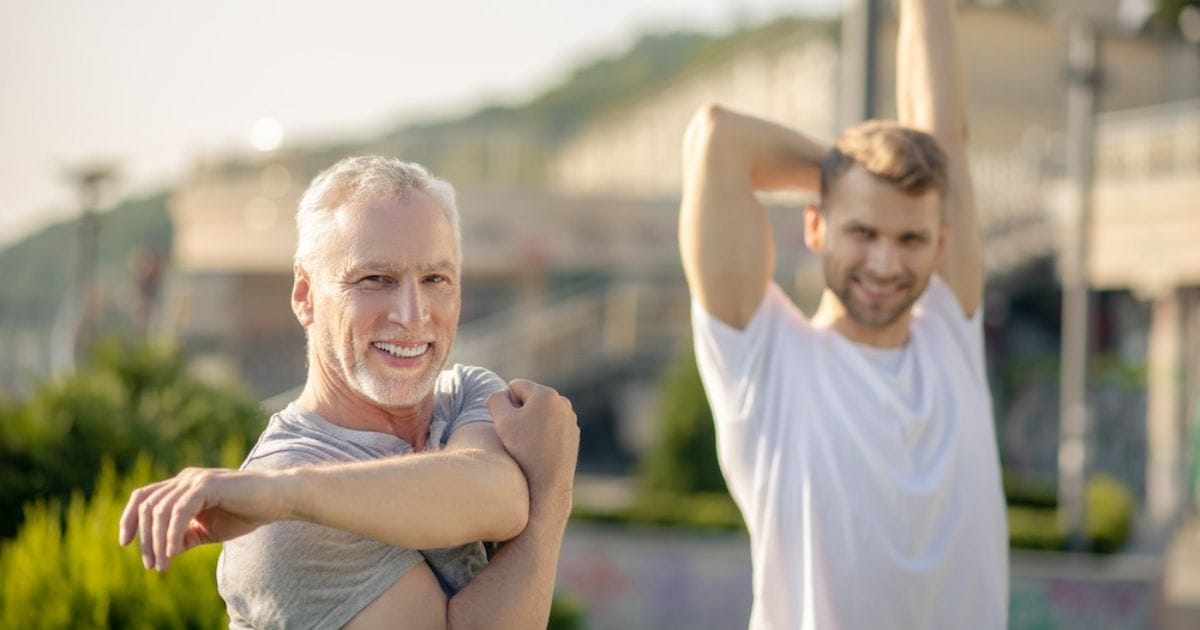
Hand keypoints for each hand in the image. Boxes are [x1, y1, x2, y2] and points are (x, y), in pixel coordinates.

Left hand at [118, 467, 288, 570]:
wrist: (277, 499)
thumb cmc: (246, 512)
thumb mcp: (208, 530)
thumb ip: (185, 536)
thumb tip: (163, 551)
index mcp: (183, 486)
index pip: (145, 498)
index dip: (130, 519)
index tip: (126, 544)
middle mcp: (185, 479)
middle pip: (148, 506)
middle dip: (145, 539)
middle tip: (152, 565)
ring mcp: (196, 480)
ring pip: (160, 510)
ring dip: (157, 542)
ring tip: (162, 565)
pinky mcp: (207, 485)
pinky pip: (179, 511)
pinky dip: (171, 534)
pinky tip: (172, 552)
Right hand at [487, 380, 578, 509]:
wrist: (548, 483)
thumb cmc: (523, 450)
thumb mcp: (501, 420)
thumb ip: (496, 399)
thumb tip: (503, 395)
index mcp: (546, 394)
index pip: (515, 387)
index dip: (506, 406)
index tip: (509, 425)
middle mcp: (563, 402)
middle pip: (530, 400)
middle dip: (520, 413)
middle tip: (518, 437)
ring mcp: (570, 419)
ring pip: (540, 414)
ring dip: (531, 424)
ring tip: (529, 445)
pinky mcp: (573, 434)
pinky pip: (551, 428)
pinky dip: (543, 435)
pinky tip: (539, 451)